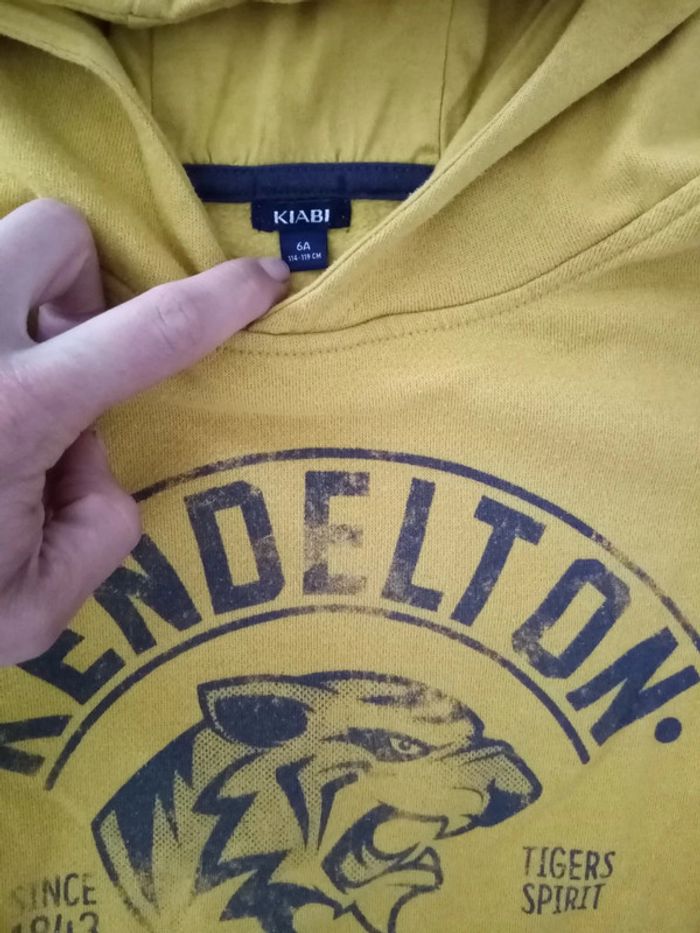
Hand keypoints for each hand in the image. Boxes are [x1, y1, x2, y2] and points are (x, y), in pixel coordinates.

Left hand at [0, 198, 289, 665]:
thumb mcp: (37, 607)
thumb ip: (100, 529)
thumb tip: (86, 459)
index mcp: (14, 409)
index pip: (153, 329)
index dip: (224, 297)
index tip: (267, 277)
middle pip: (54, 230)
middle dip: (85, 283)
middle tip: (71, 360)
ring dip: (21, 303)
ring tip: (8, 390)